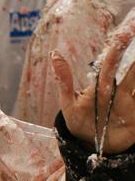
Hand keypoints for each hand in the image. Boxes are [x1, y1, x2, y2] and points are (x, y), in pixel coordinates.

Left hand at [53, 33, 134, 153]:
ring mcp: (130, 106)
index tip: (123, 35)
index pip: (110, 65)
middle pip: (132, 73)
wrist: (89, 145)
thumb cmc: (78, 120)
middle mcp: (119, 92)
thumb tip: (54, 53)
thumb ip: (63, 80)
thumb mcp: (67, 102)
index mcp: (101, 86)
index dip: (116, 50)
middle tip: (134, 36)